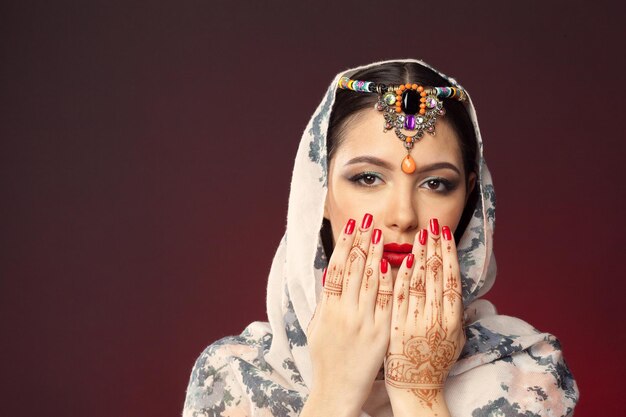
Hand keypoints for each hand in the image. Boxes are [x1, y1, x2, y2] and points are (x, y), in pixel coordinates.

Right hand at [303, 213, 392, 416]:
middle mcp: (344, 311)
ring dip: (376, 254)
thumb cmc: (325, 357)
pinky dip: (391, 280)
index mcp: (327, 308)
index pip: (337, 267)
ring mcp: (363, 321)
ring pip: (371, 280)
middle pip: (354, 268)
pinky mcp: (381, 332)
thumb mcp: (317, 325)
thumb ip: (325, 299)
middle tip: (368, 219)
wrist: (338, 388)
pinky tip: (395, 262)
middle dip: (361, 241)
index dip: (344, 244)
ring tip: (380, 233)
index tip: (351, 225)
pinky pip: (388, 301)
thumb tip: (330, 272)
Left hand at [384, 219, 464, 414]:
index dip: (448, 254)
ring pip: (417, 281)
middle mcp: (435, 318)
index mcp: (452, 320)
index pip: (451, 278)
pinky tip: (402, 258)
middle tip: (433, 225)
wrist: (415, 386)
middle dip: (434, 246)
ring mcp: (415, 321)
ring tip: (419, 234)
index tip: (445, 234)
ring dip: (418, 255)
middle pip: (435, 275)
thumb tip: (456, 288)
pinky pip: (397, 296)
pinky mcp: (396, 325)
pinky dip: (400, 276)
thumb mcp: (455, 338)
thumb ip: (455, 313)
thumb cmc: (436, 361)